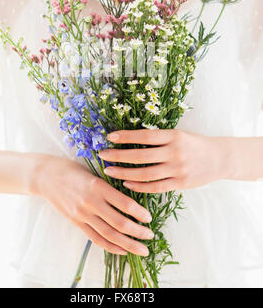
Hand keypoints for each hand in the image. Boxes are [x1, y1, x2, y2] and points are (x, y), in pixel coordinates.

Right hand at [31, 154, 153, 255]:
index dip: (139, 213)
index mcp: (98, 186)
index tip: (149, 218)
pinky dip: (111, 246)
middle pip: (119, 223)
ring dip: (128, 244)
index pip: (124, 203)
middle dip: (138, 232)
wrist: (46, 176)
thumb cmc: (72, 169)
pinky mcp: (76, 222)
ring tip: (142, 249)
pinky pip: (96, 238)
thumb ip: (110, 186)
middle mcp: (91, 202)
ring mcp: (82, 215)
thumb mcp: (94, 171)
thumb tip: (132, 199)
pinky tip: (122, 249)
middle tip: (151, 235)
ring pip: (109, 235)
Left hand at [98, 129, 230, 192]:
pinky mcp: (180, 184)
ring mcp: (177, 170)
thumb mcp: (178, 134)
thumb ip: (158, 138)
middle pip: (141, 156)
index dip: (126, 137)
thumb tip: (129, 138)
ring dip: (124, 173)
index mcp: (173, 136)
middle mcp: (175, 152)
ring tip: (109, 171)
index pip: (145, 136)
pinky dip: (139, 186)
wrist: (219, 158)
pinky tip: (126, 183)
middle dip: (119, 156)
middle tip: (103, 155)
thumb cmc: (194, 143)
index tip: (110, 137)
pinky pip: (155, 187)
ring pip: (145, 174)